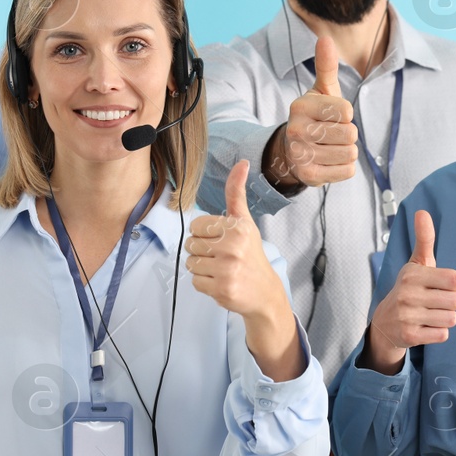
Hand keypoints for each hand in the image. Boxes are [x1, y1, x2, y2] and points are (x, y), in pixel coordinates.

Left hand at [187, 161, 300, 380]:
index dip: (205, 234)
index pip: (196, 225)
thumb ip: (236, 193)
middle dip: (202, 252)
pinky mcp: (222, 288)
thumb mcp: (245, 222)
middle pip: (191, 245)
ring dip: (202, 269)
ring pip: (191, 263)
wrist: (265, 292)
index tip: (220, 241)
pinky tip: (221, 282)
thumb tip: (242, 162)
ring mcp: (227, 269)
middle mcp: (233, 246)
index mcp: (238, 227)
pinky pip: (195, 282)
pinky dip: (204, 284)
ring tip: (221, 270)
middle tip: (221, 258)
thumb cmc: (251, 254)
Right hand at [265, 36, 356, 190]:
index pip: (347, 111)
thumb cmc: (314, 117)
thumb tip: (325, 38)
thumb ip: (326, 66)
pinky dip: (344, 167)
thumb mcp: (321, 91)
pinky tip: (329, 161)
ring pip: (350, 153)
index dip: (347, 114)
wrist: (291, 151)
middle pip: (350, 134)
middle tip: (332, 134)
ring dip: (347, 151)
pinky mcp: (308, 176)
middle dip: (348, 134)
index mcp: (300, 106)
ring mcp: (300, 155)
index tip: (334, 115)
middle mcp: (296, 130)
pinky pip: (347, 171)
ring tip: (331, 147)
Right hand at [362, 210, 455, 374]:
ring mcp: (407, 316)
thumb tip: (422, 211)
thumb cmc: (409, 289)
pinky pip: (443, 335)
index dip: (451, 285)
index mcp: (412, 274)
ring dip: (444, 319)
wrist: (384, 323)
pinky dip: (438, 332)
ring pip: (451, 319)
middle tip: (433, 303)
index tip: (438, 286)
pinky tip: (425, 327)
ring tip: (429, 315)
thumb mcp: (416, 264)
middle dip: (449, 304)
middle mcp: (408, 294)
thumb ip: (424, 239)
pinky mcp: (410, 336)